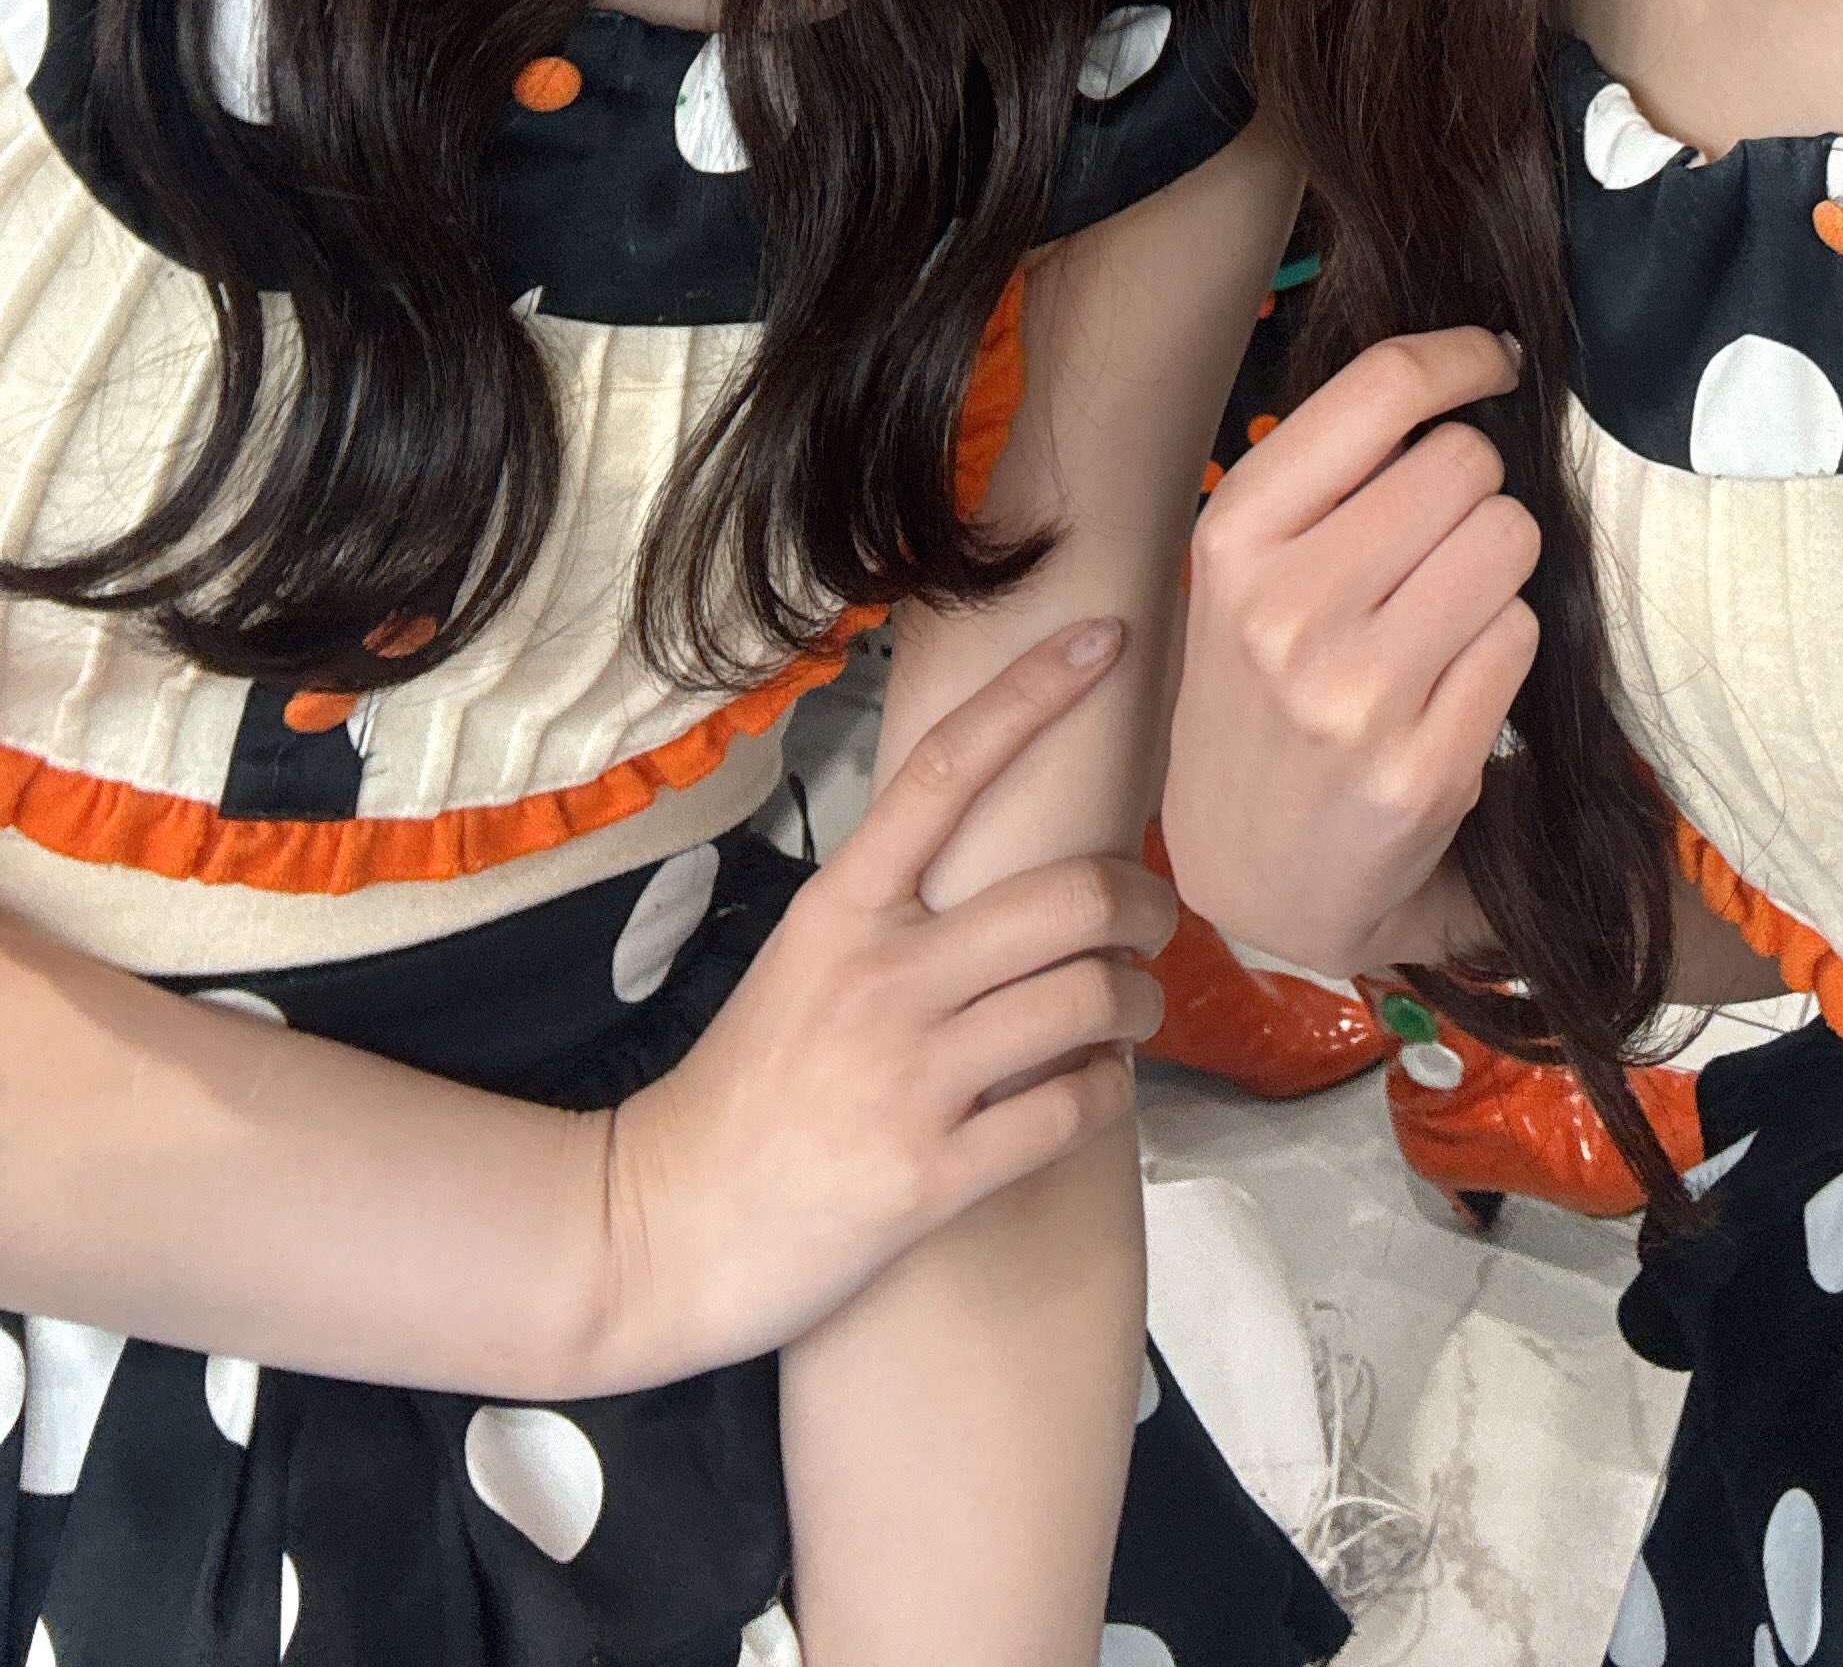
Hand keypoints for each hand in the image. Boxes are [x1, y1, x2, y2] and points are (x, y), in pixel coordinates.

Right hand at [590, 622, 1173, 1388]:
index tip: (1109, 638)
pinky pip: (1073, 1107)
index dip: (1037, 692)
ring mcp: (909, 1077)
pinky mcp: (932, 1175)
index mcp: (842, 908)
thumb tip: (1010, 863)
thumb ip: (894, 907)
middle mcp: (881, 976)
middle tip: (1156, 918)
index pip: (948, 769)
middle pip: (1072, 895)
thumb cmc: (747, 1089)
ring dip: (1140, 1000)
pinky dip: (1108, 1090)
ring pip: (1092, 999)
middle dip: (1146, 901)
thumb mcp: (803, 960)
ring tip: (1130, 1008)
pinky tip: (1094, 1084)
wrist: (660, 1230)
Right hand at [1162, 329, 1537, 974]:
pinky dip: (1504, 646)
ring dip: (1497, 566)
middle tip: (1437, 539)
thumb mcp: (1246, 570)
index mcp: (1235, 535)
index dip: (1460, 357)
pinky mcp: (1425, 768)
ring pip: (1509, 539)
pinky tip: (1450, 685)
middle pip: (1466, 463)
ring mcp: (1356, 695)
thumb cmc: (1262, 688)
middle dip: (1475, 486)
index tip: (1493, 360)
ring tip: (1440, 614)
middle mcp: (1287, 609)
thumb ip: (1332, 473)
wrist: (1254, 871)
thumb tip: (1466, 365)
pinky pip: (1522, 636)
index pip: (1381, 389)